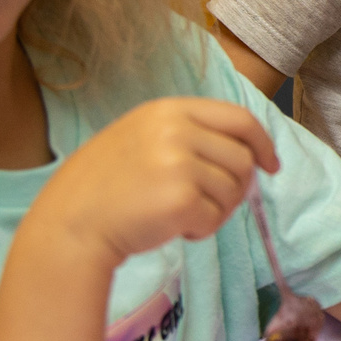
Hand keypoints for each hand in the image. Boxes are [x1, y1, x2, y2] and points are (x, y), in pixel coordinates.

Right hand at [28, 97, 276, 268]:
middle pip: (243, 159)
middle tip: (210, 206)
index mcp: (168, 110)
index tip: (270, 165)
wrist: (70, 223)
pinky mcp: (181, 199)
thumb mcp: (142, 138)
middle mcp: (175, 129)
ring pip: (234, 190)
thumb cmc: (105, 188)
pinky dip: (203, 230)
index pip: (239, 118)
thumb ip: (189, 135)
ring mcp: (179, 162)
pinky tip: (174, 230)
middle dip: (237, 188)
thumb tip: (249, 153)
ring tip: (181, 217)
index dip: (262, 143)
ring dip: (216, 211)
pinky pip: (217, 217)